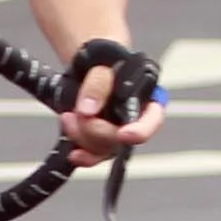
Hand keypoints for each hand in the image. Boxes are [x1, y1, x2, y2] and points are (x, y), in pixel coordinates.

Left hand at [62, 37, 164, 166]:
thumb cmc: (104, 64)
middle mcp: (136, 122)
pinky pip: (93, 156)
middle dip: (96, 129)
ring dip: (83, 137)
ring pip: (104, 149)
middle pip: (121, 139)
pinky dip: (82, 155)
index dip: (141, 130)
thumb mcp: (102, 66)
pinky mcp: (100, 142)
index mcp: (148, 101)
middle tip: (78, 113)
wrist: (89, 67)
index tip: (124, 135)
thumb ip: (97, 85)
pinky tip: (73, 153)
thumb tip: (87, 110)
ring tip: (67, 117)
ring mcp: (118, 135)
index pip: (152, 120)